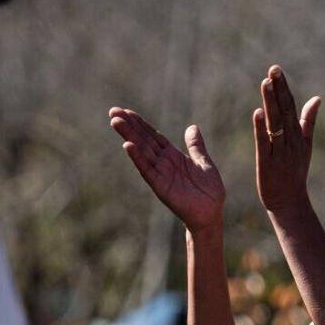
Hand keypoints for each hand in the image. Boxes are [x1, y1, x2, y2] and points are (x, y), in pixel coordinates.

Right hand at [110, 107, 225, 232]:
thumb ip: (196, 146)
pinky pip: (147, 170)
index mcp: (172, 156)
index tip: (126, 111)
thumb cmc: (208, 191)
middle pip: (143, 140)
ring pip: (141, 151)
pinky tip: (128, 146)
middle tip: (113, 111)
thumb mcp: (204, 163)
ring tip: (116, 122)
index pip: (152, 136)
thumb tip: (192, 127)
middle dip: (129, 125)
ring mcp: (160, 174)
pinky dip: (138, 158)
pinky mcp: (160, 186)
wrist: (211, 214)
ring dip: (129, 136)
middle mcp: (163, 163)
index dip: (140, 123)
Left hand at [252, 64, 320, 215]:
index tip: (276, 70)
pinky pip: (264, 143)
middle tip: (273, 69)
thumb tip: (317, 98)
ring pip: (275, 124)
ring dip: (271, 103)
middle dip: (279, 90)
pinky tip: (257, 113)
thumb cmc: (295, 172)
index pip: (291, 106)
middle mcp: (290, 141)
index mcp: (297, 135)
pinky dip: (261, 128)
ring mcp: (279, 152)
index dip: (284, 88)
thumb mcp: (305, 145)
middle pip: (284, 111)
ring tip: (265, 83)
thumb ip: (309, 121)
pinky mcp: (267, 163)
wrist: (290, 201)